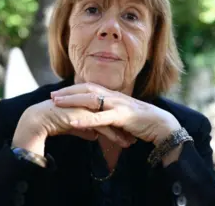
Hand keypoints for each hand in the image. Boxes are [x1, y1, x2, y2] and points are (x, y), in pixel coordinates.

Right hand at [12, 99, 134, 155]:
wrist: (40, 119)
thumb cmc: (55, 121)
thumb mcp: (74, 126)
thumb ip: (85, 129)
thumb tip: (94, 135)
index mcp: (88, 101)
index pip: (107, 110)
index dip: (118, 120)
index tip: (128, 130)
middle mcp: (90, 102)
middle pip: (112, 113)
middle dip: (124, 125)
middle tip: (135, 135)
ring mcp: (88, 107)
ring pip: (110, 119)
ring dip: (121, 131)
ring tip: (131, 143)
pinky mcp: (85, 115)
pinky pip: (102, 125)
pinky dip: (113, 134)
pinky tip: (121, 143)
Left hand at [51, 83, 180, 145]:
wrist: (163, 126)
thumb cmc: (143, 122)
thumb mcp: (122, 116)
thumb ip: (110, 115)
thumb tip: (98, 120)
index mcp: (113, 95)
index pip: (90, 88)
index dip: (73, 89)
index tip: (58, 93)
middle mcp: (114, 96)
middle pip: (86, 89)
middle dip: (67, 92)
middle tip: (51, 95)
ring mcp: (118, 104)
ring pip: (90, 99)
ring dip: (72, 101)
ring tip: (56, 104)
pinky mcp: (122, 116)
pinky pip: (100, 117)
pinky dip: (85, 119)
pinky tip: (73, 122)